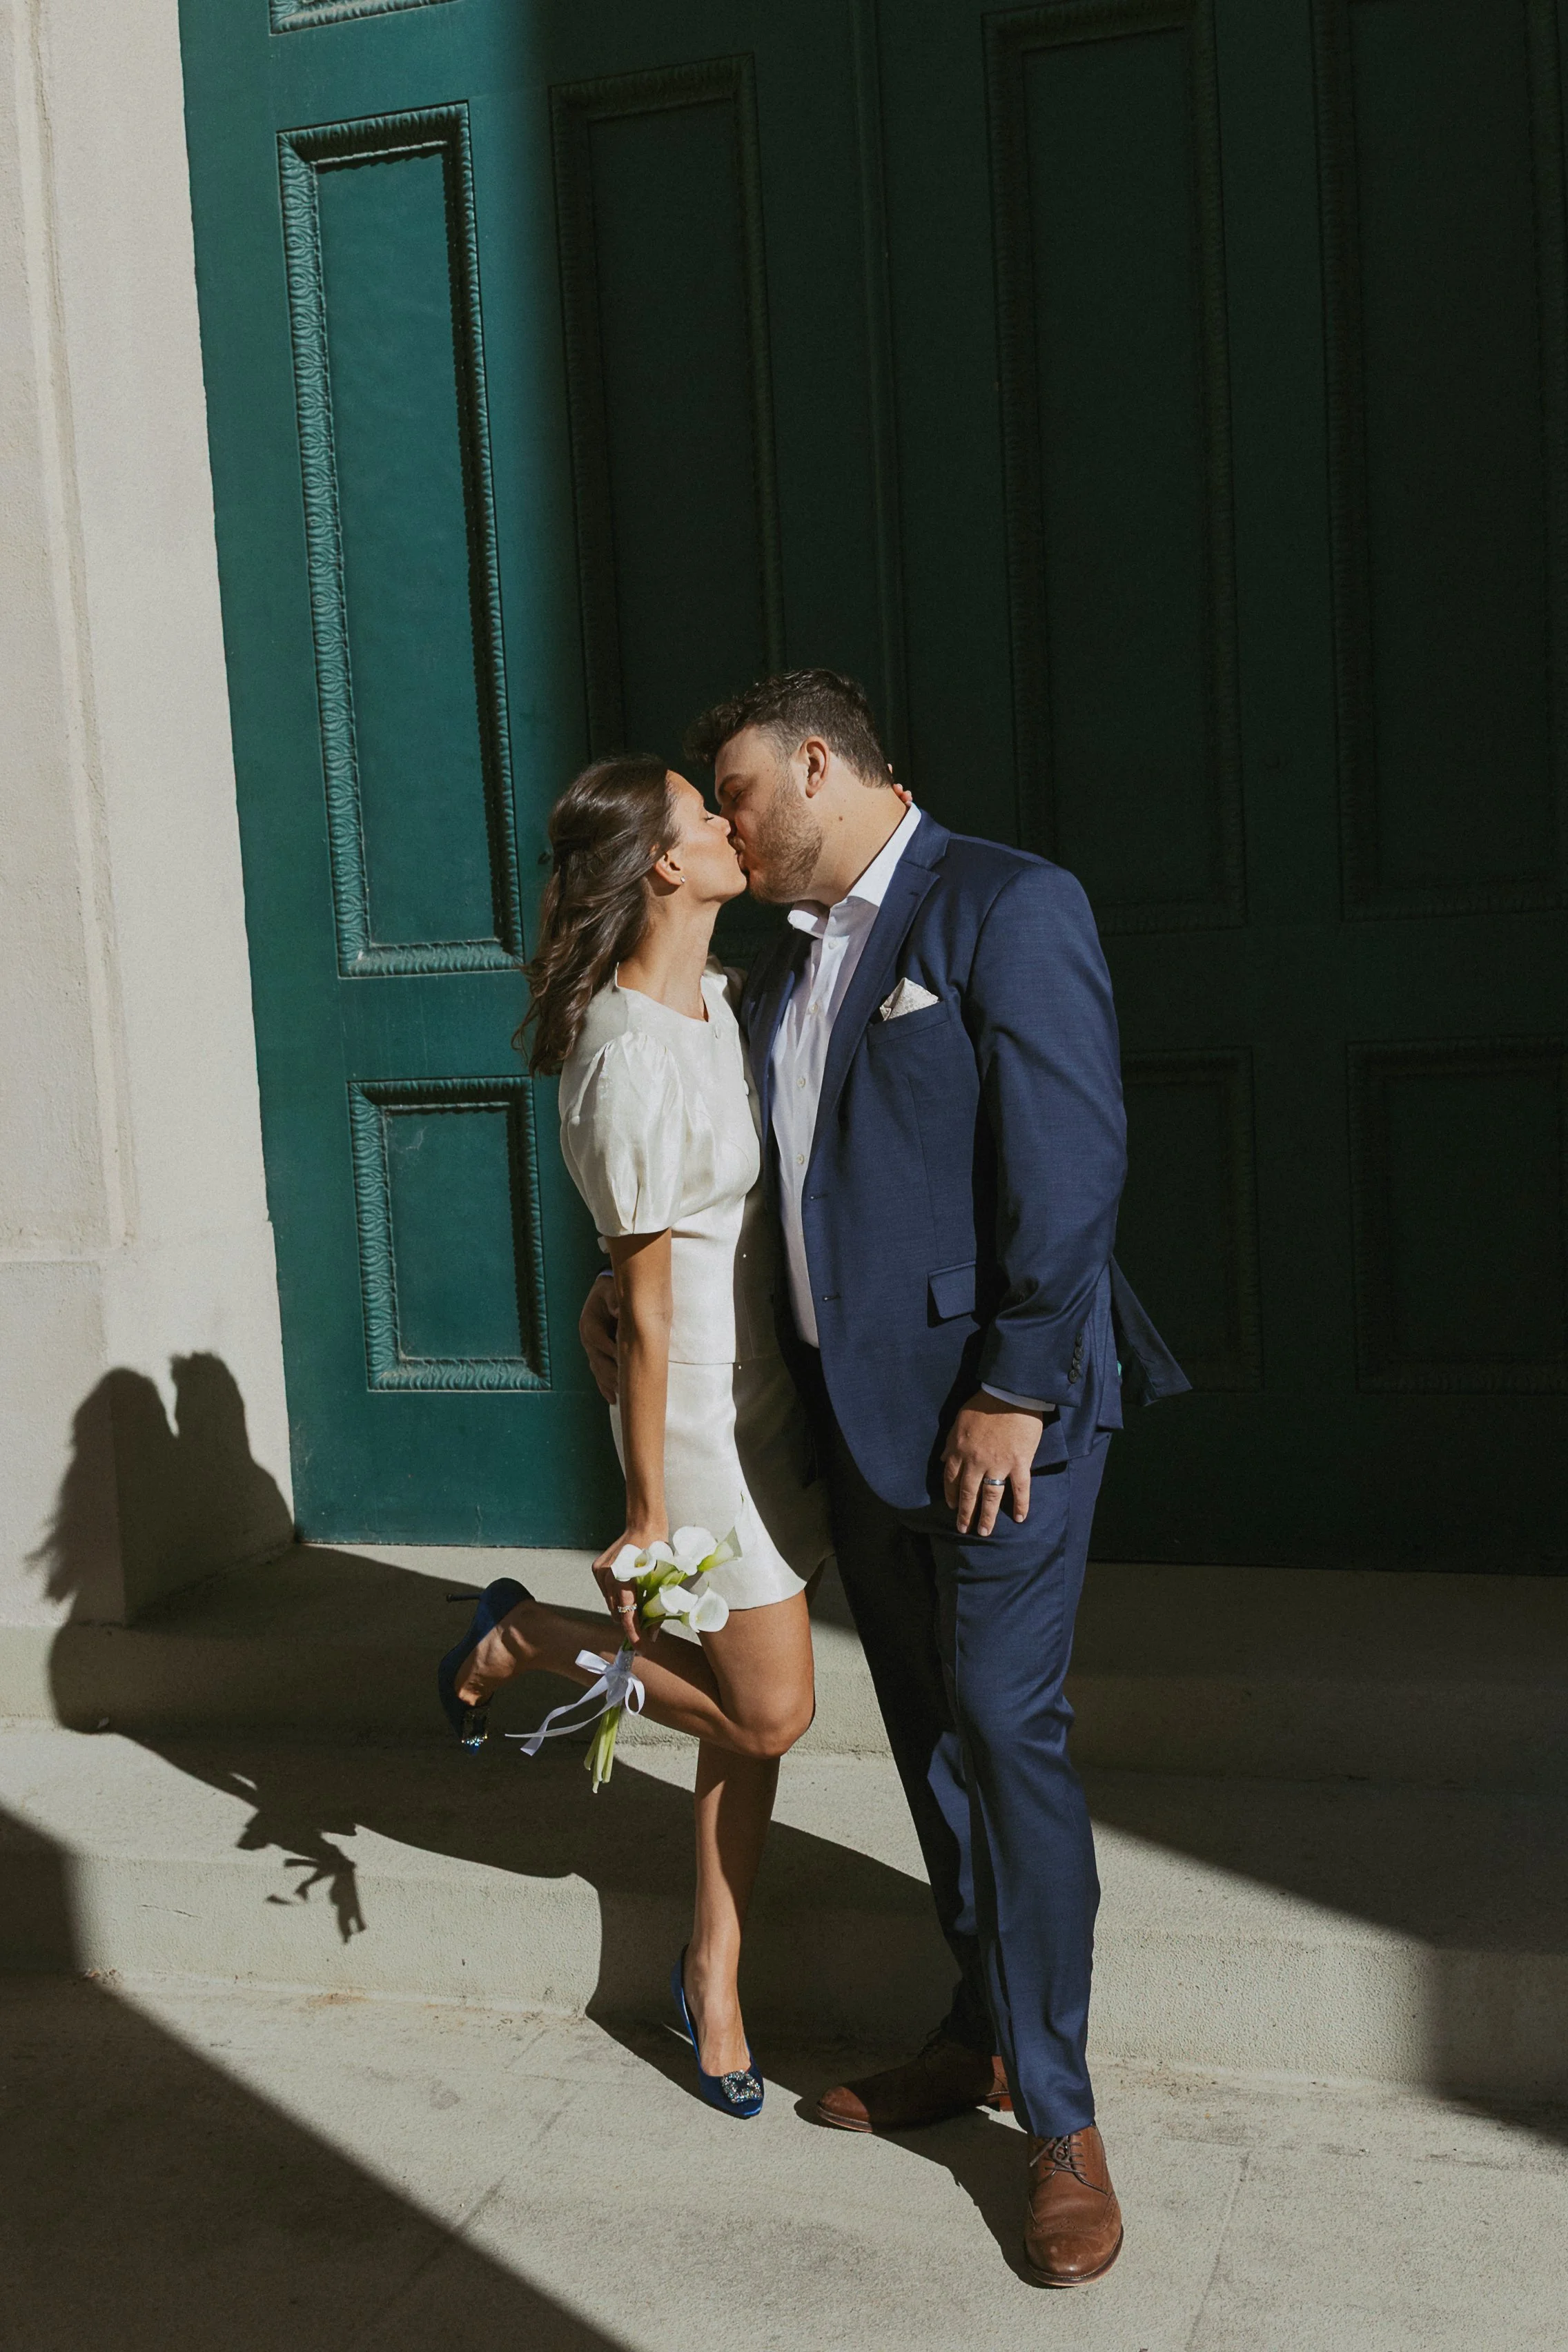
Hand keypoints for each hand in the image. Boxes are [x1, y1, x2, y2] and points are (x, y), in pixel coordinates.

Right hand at [579, 1272, 619, 1403]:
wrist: (604, 1293)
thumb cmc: (610, 1292)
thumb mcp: (610, 1291)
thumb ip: (613, 1300)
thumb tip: (618, 1310)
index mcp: (589, 1324)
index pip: (598, 1340)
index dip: (611, 1350)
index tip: (625, 1361)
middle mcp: (587, 1340)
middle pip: (598, 1361)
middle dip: (611, 1373)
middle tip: (625, 1385)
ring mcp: (591, 1350)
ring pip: (598, 1371)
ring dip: (609, 1383)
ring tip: (621, 1395)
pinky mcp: (597, 1356)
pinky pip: (599, 1374)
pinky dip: (605, 1387)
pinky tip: (613, 1399)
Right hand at [591, 1528, 658, 1647]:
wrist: (644, 1525)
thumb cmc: (658, 1550)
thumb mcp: (661, 1579)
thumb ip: (656, 1608)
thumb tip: (653, 1635)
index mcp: (624, 1579)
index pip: (627, 1615)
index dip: (634, 1634)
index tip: (640, 1649)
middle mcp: (607, 1577)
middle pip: (617, 1613)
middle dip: (631, 1623)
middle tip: (645, 1631)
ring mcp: (600, 1573)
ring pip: (611, 1603)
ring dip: (624, 1609)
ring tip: (640, 1608)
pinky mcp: (597, 1569)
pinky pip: (607, 1592)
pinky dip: (618, 1596)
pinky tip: (630, 1591)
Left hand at [942, 1392, 1045, 1536]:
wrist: (1011, 1394)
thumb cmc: (984, 1403)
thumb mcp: (959, 1420)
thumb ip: (950, 1442)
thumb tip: (943, 1459)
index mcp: (960, 1450)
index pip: (951, 1478)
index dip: (951, 1494)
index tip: (951, 1507)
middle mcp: (976, 1462)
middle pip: (968, 1492)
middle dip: (965, 1513)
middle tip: (963, 1529)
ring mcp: (999, 1465)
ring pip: (991, 1496)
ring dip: (987, 1516)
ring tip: (984, 1532)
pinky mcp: (1019, 1463)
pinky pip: (1020, 1489)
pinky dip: (1020, 1505)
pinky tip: (1019, 1518)